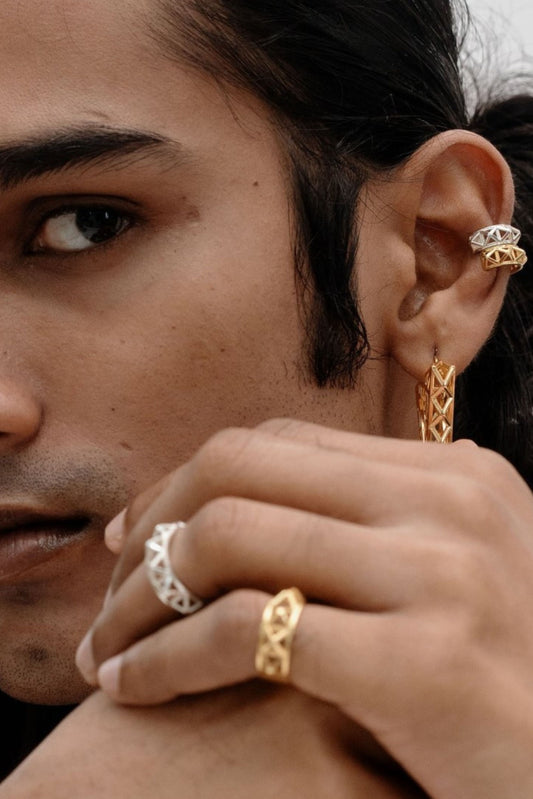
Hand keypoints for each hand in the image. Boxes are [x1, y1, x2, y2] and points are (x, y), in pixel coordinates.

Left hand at [77, 419, 532, 798]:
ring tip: (108, 647)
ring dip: (142, 596)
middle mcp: (449, 504)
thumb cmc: (506, 684)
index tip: (138, 536)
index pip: (282, 441)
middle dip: (153, 525)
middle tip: (112, 588)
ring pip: (228, 538)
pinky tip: (135, 687)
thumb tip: (247, 506)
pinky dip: (168, 657)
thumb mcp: (460, 574)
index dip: (190, 481)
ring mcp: (440, 575)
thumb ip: (376, 527)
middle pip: (240, 468)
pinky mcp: (420, 663)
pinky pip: (245, 631)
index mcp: (456, 475)